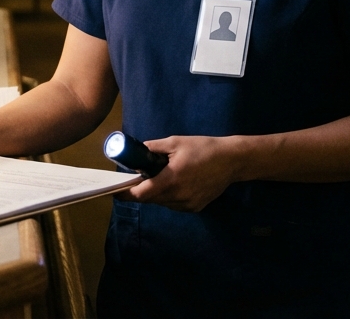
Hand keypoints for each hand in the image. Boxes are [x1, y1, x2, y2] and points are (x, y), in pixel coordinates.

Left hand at [120, 135, 241, 211]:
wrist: (232, 161)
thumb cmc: (204, 148)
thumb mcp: (176, 142)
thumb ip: (153, 148)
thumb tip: (138, 151)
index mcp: (171, 180)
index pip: (141, 194)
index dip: (127, 194)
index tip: (117, 191)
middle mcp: (178, 197)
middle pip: (150, 199)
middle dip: (142, 191)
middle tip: (139, 178)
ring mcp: (187, 205)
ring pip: (163, 203)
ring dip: (157, 194)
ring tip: (161, 178)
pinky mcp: (196, 208)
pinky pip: (175, 205)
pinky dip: (170, 196)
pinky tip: (178, 183)